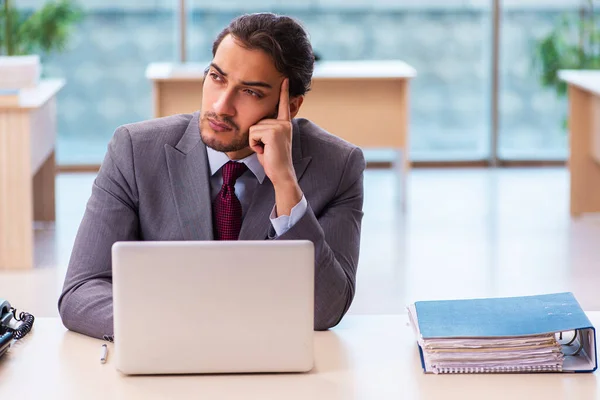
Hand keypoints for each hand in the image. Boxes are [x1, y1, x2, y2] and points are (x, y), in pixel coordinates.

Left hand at [249, 78, 301, 215]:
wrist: (281, 174)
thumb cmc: (273, 160)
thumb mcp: (268, 142)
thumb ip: (266, 130)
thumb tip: (256, 124)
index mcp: (285, 124)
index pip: (284, 105)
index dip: (284, 92)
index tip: (284, 79)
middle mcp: (284, 123)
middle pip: (257, 120)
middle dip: (255, 137)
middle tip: (266, 149)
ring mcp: (279, 127)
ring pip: (253, 127)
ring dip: (254, 142)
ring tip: (266, 150)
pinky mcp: (273, 132)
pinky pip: (252, 133)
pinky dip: (254, 144)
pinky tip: (264, 151)